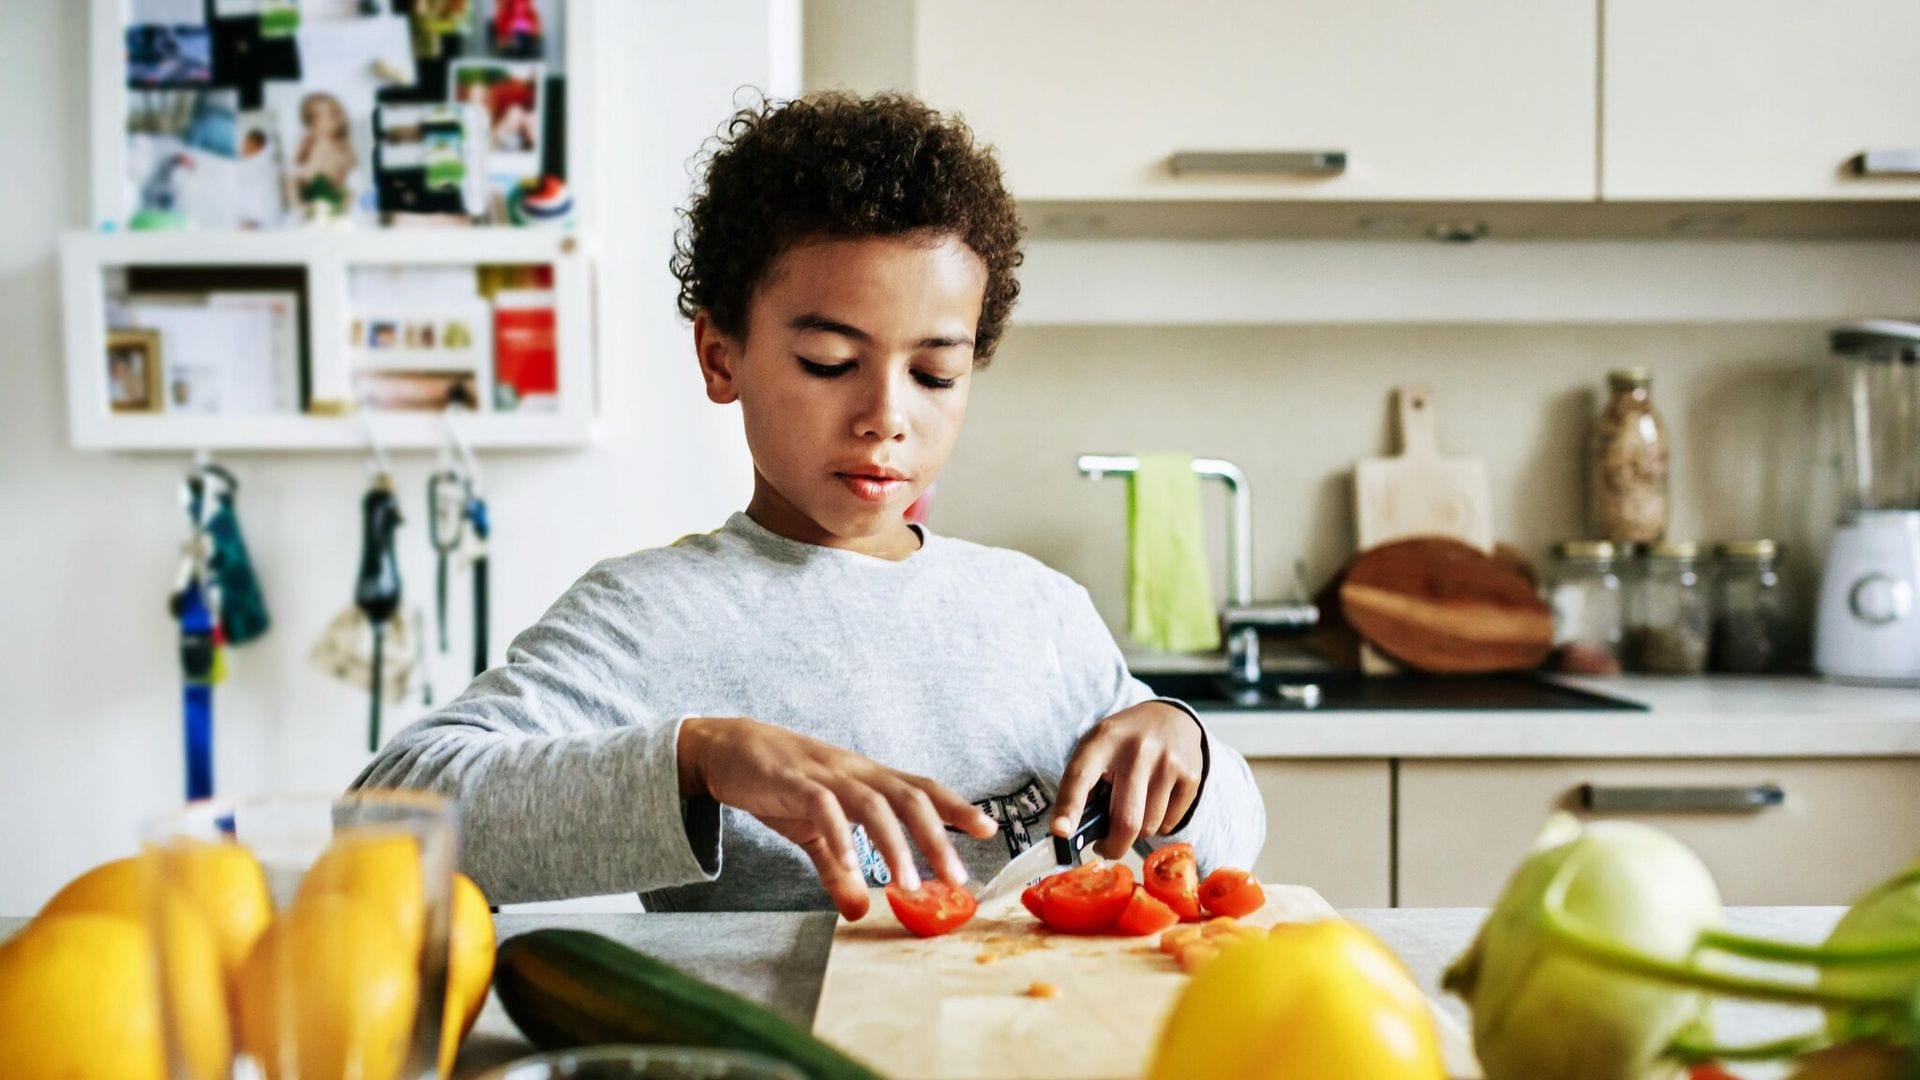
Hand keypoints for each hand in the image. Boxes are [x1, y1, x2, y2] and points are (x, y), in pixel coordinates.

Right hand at [678, 717, 997, 919]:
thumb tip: (860, 909)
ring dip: (894, 844)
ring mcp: (825, 774)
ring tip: (908, 882)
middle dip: (937, 837)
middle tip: (956, 877)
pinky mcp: (792, 781)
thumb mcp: (813, 833)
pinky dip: (839, 834)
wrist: (727, 748)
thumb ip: (838, 869)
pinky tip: (851, 862)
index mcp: (867, 779)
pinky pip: (822, 806)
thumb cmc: (780, 785)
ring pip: (873, 803)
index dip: (956, 806)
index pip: (921, 788)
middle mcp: (855, 772)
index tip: (988, 829)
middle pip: (908, 798)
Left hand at [1053, 702, 1203, 859]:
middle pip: (1125, 820)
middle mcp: (1137, 749)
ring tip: (1133, 810)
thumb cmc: (1123, 742)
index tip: (1060, 832)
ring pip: (1148, 827)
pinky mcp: (1191, 775)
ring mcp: (1168, 762)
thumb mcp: (1098, 748)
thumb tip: (1074, 831)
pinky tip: (1155, 802)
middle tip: (1105, 848)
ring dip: (1136, 832)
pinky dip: (1159, 825)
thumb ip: (1085, 784)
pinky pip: (1169, 824)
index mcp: (1103, 740)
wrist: (1170, 716)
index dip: (1068, 806)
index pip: (1080, 776)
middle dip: (1112, 846)